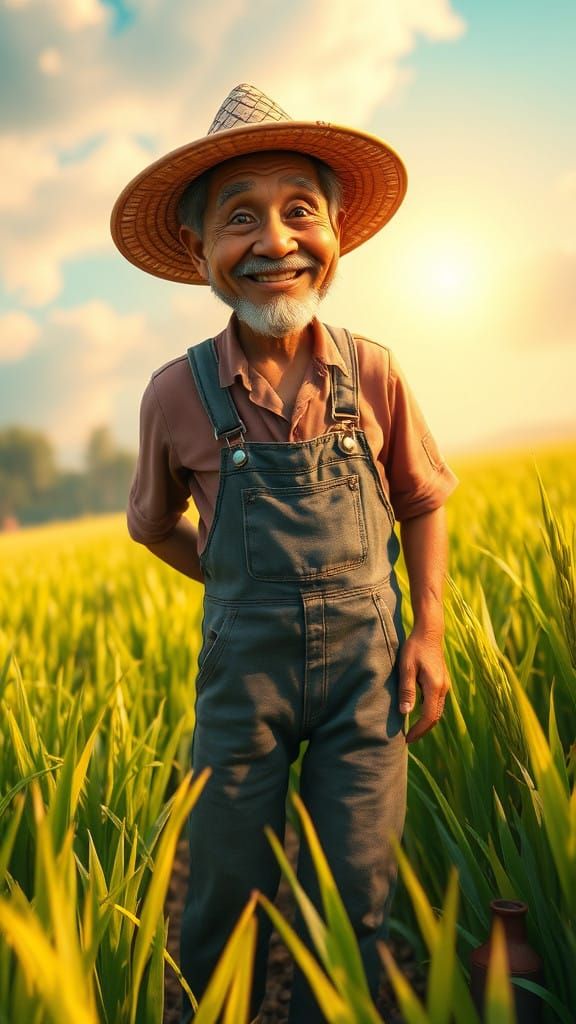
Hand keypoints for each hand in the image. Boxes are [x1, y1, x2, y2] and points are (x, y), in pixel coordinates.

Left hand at [398, 629, 449, 743]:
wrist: (429, 632)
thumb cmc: (415, 648)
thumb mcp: (406, 668)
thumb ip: (406, 690)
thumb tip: (405, 712)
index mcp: (435, 687)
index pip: (429, 717)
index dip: (419, 730)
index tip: (407, 739)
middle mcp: (443, 688)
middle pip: (435, 717)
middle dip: (423, 730)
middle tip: (409, 738)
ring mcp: (444, 685)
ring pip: (437, 710)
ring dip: (426, 721)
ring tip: (411, 728)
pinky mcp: (442, 681)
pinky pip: (436, 702)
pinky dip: (428, 711)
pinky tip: (416, 711)